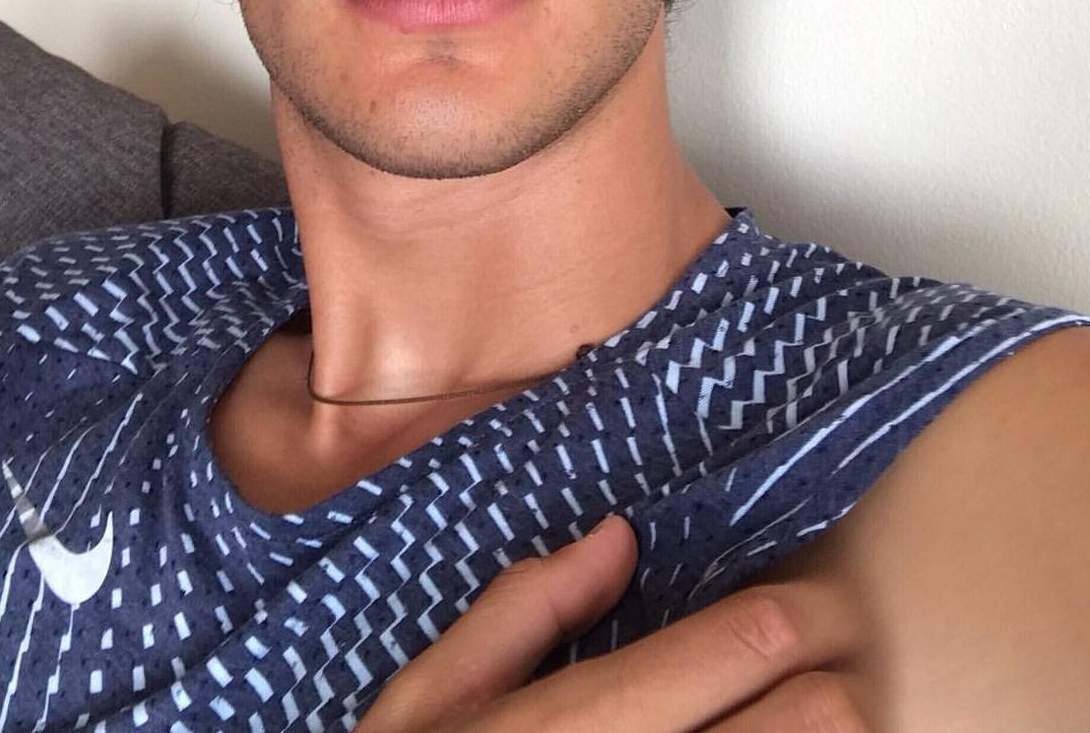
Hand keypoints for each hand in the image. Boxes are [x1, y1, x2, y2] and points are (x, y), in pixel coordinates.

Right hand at [357, 514, 868, 730]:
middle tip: (806, 672)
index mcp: (581, 726)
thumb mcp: (430, 703)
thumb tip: (618, 540)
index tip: (812, 604)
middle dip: (824, 683)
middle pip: (820, 717)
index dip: (804, 610)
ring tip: (774, 720)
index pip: (749, 646)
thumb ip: (521, 613)